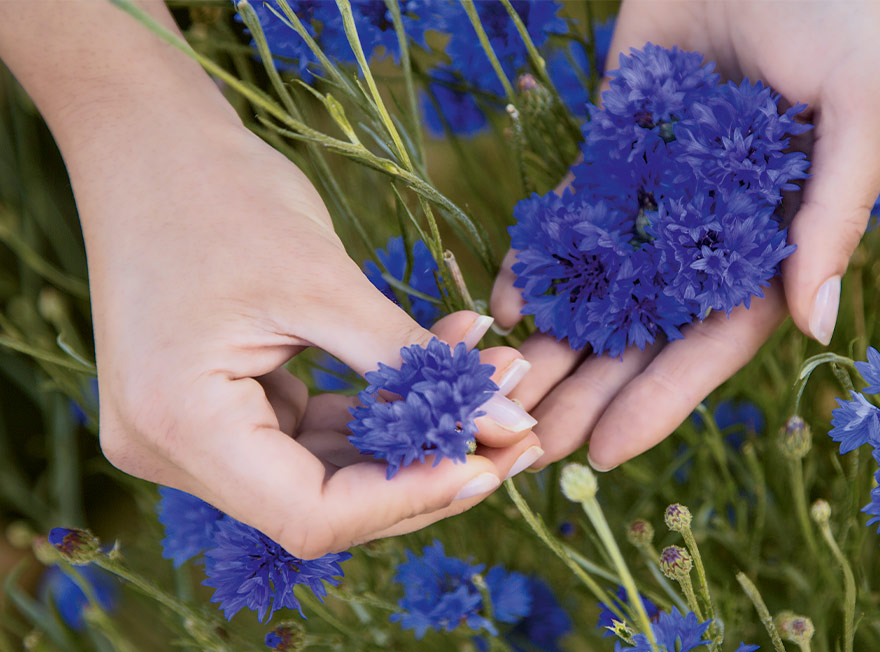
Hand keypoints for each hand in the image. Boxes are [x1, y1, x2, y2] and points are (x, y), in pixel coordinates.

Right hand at [87, 125, 542, 558]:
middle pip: (322, 507)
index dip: (410, 495)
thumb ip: (412, 360)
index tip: (492, 459)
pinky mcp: (213, 414)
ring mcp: (188, 437)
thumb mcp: (324, 282)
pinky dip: (374, 412)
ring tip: (490, 396)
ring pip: (323, 477)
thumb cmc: (221, 196)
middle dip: (424, 473)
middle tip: (513, 436)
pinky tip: (435, 373)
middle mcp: (172, 450)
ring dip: (410, 442)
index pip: (312, 515)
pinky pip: (307, 437)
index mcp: (180, 424)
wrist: (147, 148)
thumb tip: (509, 423)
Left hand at [490, 0, 879, 470]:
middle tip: (530, 445)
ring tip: (501, 389)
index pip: (716, 340)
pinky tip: (503, 300)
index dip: (663, 398)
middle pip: (647, 332)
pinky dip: (541, 261)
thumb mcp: (859, 103)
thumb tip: (813, 326)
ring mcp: (657, 196)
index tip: (606, 452)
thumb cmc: (834, 8)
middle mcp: (713, 232)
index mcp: (778, 239)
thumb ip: (835, 212)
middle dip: (591, 389)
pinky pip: (572, 221)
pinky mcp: (612, 151)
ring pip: (602, 290)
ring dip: (555, 343)